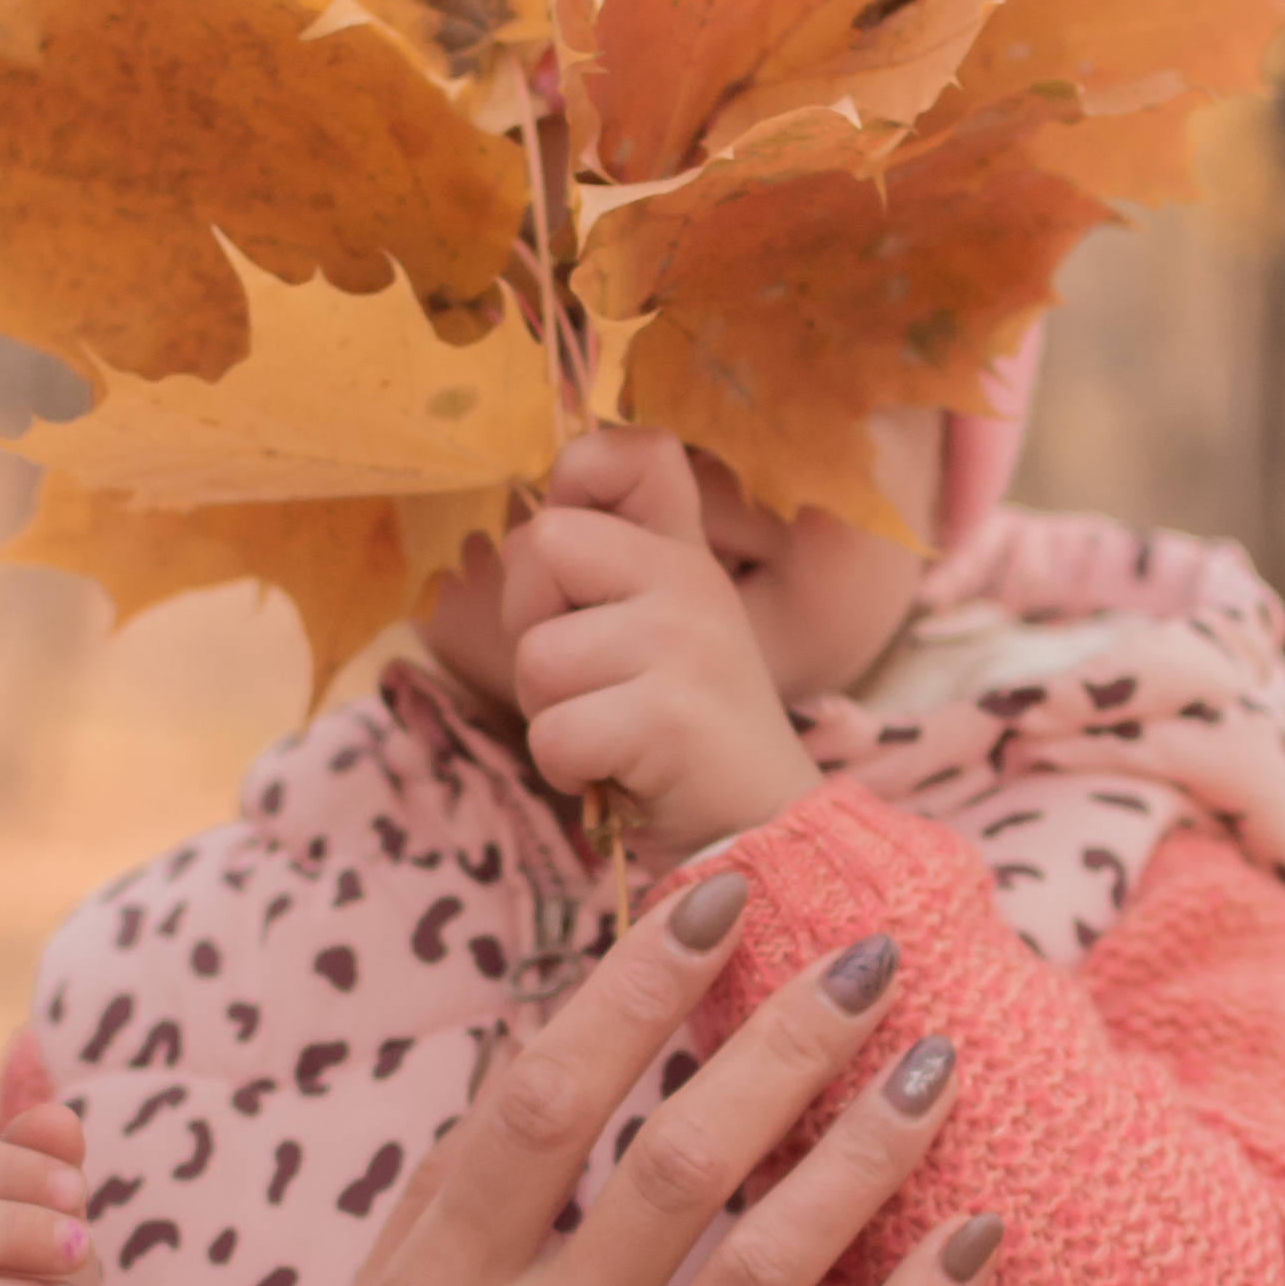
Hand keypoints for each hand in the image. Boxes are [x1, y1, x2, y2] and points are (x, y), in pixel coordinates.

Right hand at [305, 872, 998, 1285]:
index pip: (542, 1102)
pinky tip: (980, 1241)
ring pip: (768, 1266)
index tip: (715, 900)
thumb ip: (445, 1202)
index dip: (633, 990)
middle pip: (675, 1161)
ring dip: (864, 1154)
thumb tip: (538, 1056)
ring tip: (940, 1065)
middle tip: (871, 956)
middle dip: (780, 1042)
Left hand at [500, 427, 816, 856]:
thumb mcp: (659, 633)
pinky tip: (618, 774)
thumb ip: (604, 573)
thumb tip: (523, 528)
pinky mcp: (668, 715)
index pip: (632, 450)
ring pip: (536, 656)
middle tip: (591, 683)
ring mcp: (684, 642)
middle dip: (534, 628)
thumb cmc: (681, 739)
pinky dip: (567, 769)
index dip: (573, 480)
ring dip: (552, 714)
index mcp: (683, 553)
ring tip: (611, 736)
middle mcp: (690, 580)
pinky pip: (552, 732)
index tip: (580, 563)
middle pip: (539, 546)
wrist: (760, 835)